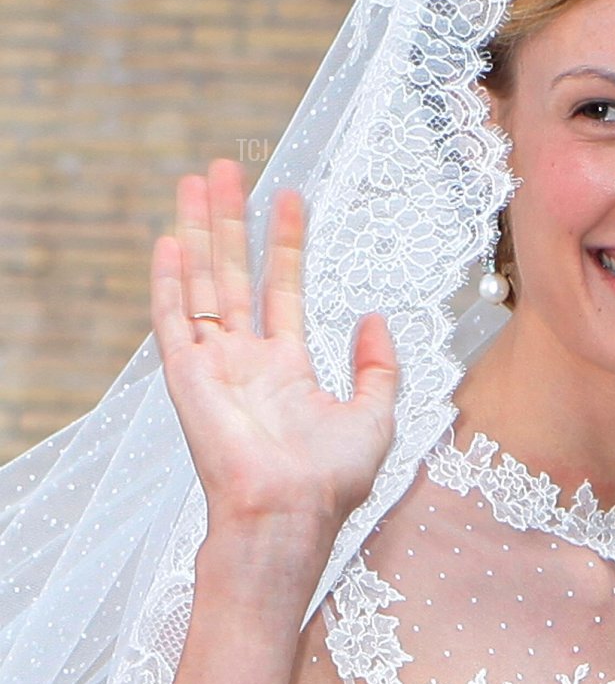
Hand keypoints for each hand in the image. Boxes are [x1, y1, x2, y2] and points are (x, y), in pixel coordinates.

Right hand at [152, 160, 397, 548]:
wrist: (290, 514)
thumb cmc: (331, 482)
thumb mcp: (376, 416)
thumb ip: (378, 367)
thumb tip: (374, 318)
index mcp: (285, 370)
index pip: (282, 289)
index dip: (285, 243)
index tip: (290, 197)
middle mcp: (244, 362)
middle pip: (233, 274)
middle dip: (230, 221)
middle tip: (228, 169)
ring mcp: (213, 366)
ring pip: (200, 284)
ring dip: (197, 232)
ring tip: (198, 180)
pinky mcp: (186, 377)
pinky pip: (172, 320)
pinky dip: (168, 281)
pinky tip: (169, 240)